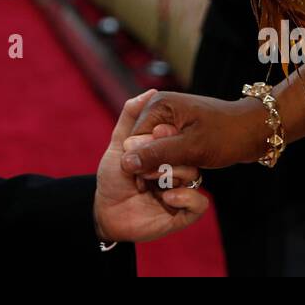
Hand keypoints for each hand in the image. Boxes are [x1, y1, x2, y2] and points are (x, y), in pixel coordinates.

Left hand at [93, 90, 208, 242]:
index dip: (166, 133)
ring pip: (194, 175)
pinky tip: (167, 198)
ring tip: (150, 181)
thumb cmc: (113, 178)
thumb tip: (150, 91)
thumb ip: (130, 117)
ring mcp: (181, 190)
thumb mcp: (119, 144)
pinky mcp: (183, 213)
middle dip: (166, 156)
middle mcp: (175, 169)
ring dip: (172, 175)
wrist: (106, 213)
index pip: (177, 135)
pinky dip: (186, 198)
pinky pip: (199, 203)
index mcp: (165, 152)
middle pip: (188, 154)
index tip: (155, 133)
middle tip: (146, 165)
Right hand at [119, 91, 267, 176]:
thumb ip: (157, 154)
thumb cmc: (226, 135)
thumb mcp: (191, 148)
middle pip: (143, 145)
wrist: (255, 130)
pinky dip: (176, 162)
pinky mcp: (179, 129)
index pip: (134, 140)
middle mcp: (160, 109)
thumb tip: (126, 162)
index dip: (146, 161)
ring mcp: (170, 119)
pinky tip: (191, 166)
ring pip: (156, 151)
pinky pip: (167, 150)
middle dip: (159, 163)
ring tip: (191, 168)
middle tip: (185, 170)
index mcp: (159, 105)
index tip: (166, 174)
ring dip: (169, 165)